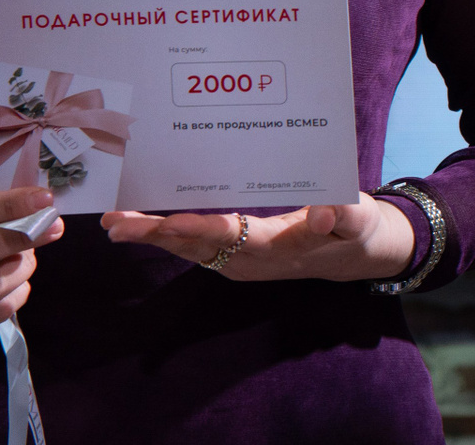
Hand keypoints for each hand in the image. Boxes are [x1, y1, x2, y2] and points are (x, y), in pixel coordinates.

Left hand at [101, 195, 414, 282]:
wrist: (353, 252)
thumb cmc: (354, 229)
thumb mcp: (358, 220)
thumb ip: (342, 216)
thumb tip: (321, 214)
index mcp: (277, 247)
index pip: (230, 236)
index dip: (197, 229)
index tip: (165, 221)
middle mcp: (250, 260)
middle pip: (196, 246)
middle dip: (154, 235)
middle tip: (115, 223)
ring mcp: (239, 260)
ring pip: (190, 248)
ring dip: (152, 236)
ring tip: (115, 222)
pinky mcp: (235, 254)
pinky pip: (196, 245)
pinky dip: (168, 233)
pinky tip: (147, 221)